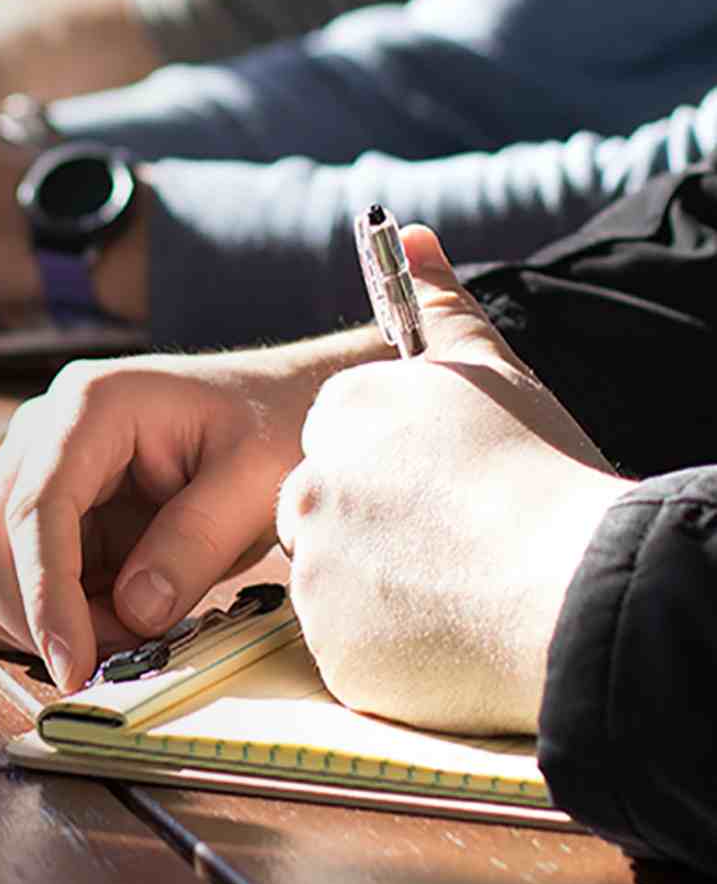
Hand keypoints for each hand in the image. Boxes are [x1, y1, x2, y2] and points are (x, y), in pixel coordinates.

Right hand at [0, 331, 390, 688]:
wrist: (281, 409)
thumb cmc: (275, 429)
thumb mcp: (256, 482)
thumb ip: (195, 543)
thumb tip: (134, 613)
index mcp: (89, 407)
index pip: (35, 509)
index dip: (45, 595)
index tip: (74, 666)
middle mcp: (42, 436)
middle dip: (42, 620)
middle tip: (124, 657)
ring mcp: (34, 475)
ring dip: (43, 626)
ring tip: (131, 634)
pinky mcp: (44, 517)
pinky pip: (14, 585)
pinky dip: (46, 623)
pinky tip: (108, 625)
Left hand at [277, 226, 631, 734]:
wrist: (573, 587)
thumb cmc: (542, 474)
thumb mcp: (494, 372)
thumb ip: (439, 309)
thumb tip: (407, 234)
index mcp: (342, 416)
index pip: (340, 441)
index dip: (397, 468)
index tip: (446, 486)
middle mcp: (309, 488)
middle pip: (325, 510)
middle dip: (378, 527)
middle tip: (457, 541)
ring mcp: (314, 572)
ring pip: (337, 581)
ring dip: (387, 588)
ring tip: (463, 587)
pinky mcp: (331, 648)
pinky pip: (355, 649)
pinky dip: (396, 649)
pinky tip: (453, 635)